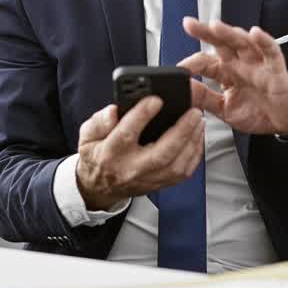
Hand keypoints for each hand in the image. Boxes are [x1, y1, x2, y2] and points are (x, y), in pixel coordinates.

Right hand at [75, 97, 204, 210]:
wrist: (99, 187)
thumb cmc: (97, 155)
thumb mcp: (87, 134)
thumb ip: (99, 120)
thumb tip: (114, 110)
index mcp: (110, 153)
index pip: (127, 133)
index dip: (142, 115)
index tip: (155, 99)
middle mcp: (131, 168)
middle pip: (161, 154)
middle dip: (181, 131)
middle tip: (193, 112)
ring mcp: (148, 179)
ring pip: (176, 165)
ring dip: (192, 142)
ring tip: (199, 121)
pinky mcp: (160, 184)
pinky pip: (183, 173)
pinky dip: (194, 155)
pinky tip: (197, 138)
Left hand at [178, 17, 287, 135]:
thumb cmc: (260, 113)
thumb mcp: (225, 110)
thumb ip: (205, 99)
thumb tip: (184, 90)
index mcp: (228, 73)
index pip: (206, 62)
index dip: (192, 63)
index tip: (179, 70)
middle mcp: (242, 64)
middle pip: (222, 43)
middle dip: (206, 32)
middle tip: (189, 24)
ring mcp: (259, 65)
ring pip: (244, 43)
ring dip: (230, 33)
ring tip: (216, 26)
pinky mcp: (276, 70)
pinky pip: (271, 52)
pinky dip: (264, 42)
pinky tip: (255, 34)